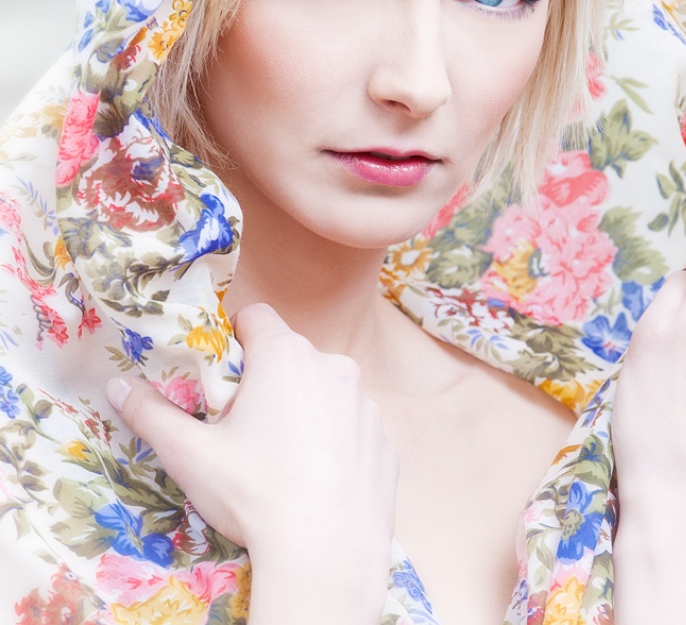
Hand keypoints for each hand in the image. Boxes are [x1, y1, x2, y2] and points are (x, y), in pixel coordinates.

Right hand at [106, 303, 397, 618]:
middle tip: (245, 428)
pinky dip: (335, 440)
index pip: (257, 316)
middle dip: (267, 380)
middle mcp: (333, 366)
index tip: (224, 375)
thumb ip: (151, 413)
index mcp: (286, 356)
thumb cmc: (254, 494)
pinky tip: (319, 479)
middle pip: (291, 357)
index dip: (235, 337)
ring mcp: (365, 402)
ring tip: (284, 460)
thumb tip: (117, 385)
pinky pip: (352, 425)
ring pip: (325, 391)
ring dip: (305, 409)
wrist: (327, 552)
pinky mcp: (384, 438)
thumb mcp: (191, 455)